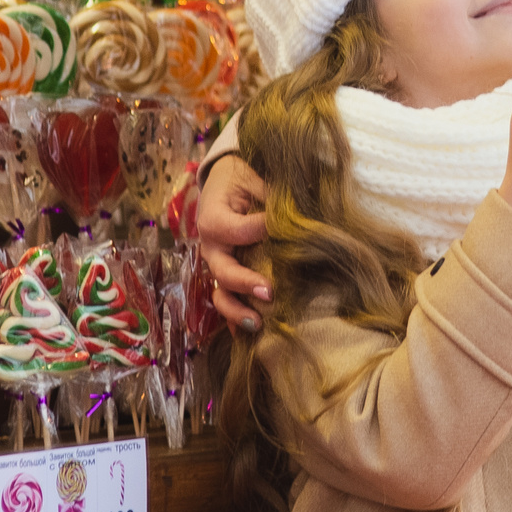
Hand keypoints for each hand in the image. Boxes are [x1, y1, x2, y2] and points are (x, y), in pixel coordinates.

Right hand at [196, 155, 272, 331]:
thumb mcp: (255, 176)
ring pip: (221, 292)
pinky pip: (228, 299)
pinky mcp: (227, 275)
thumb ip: (273, 194)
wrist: (226, 180)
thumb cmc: (243, 177)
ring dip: (237, 310)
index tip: (282, 226)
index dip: (259, 229)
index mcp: (214, 216)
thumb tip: (300, 212)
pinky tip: (251, 335)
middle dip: (244, 283)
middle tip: (270, 291)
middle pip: (222, 269)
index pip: (234, 230)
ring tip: (257, 323)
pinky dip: (236, 318)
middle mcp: (211, 245)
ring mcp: (218, 263)